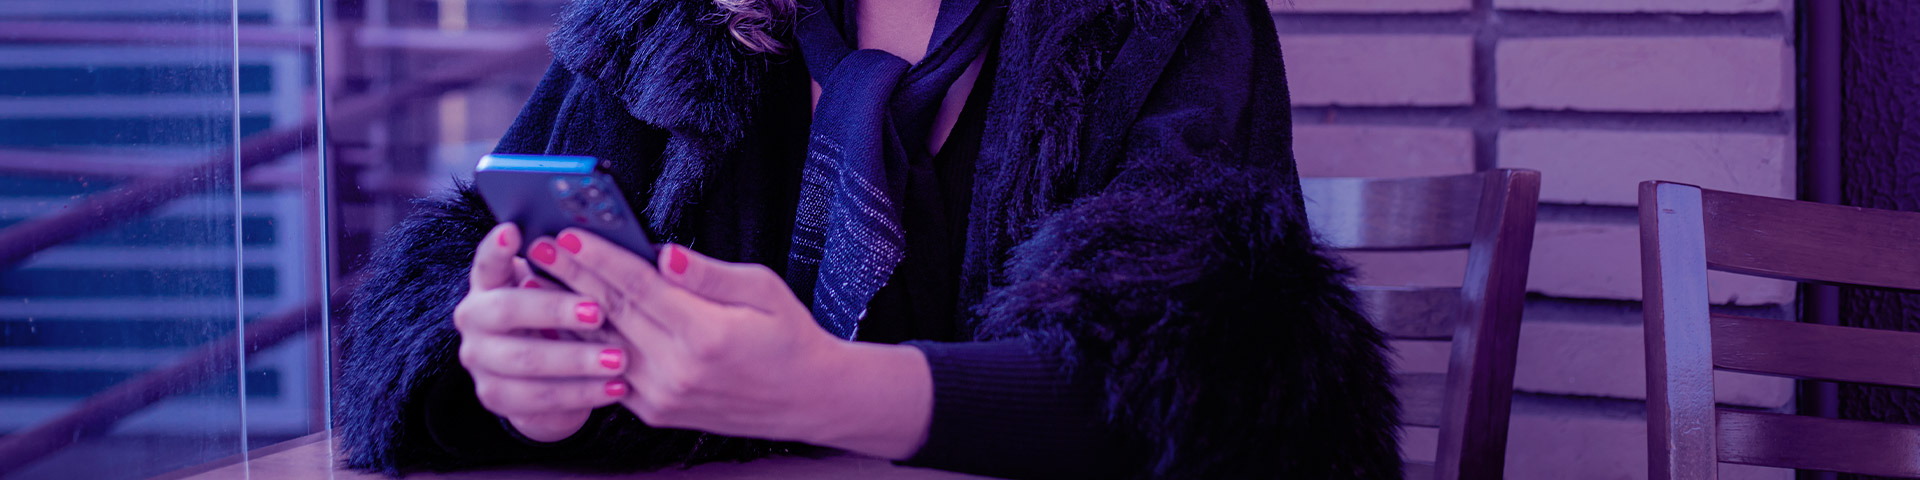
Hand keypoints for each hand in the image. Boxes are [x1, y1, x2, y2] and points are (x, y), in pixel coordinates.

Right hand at [451, 223, 629, 441]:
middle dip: (554, 310)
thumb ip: (573, 271)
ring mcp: (479, 361)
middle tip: (599, 312)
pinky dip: (580, 394)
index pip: (487, 261)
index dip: (497, 248)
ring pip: (525, 361)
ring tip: (618, 359)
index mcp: (489, 283)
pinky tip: (613, 387)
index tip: (513, 230)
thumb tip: (619, 249)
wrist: (547, 377)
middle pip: (505, 310)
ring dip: (576, 360)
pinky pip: (538, 399)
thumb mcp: (564, 291)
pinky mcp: (494, 397)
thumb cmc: (561, 319)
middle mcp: (474, 319)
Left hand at [529, 229, 934, 457]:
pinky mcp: (655, 411)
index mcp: (705, 335)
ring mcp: (662, 395)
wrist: (807, 399)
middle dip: (570, 277)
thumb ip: (709, 274)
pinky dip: (584, 344)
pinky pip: (608, 372)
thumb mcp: (764, 290)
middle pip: (611, 313)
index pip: (638, 288)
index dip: (599, 258)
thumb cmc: (790, 337)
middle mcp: (676, 370)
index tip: (568, 234)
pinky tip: (566, 320)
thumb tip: (664, 253)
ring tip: (537, 280)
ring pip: (600, 346)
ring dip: (566, 310)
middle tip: (537, 246)